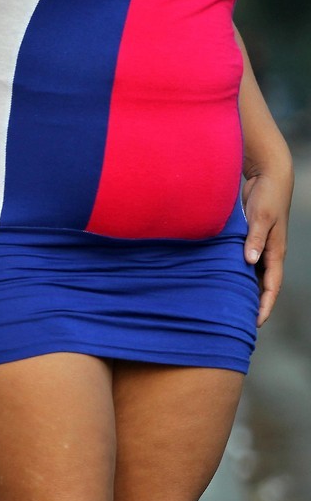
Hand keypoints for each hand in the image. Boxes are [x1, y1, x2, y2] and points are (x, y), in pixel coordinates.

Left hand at [243, 167, 292, 326]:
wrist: (267, 176)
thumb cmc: (266, 196)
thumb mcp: (261, 216)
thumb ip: (255, 238)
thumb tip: (250, 261)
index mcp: (275, 251)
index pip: (272, 285)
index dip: (265, 304)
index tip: (256, 322)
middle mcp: (268, 252)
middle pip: (263, 285)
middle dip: (255, 304)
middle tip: (239, 323)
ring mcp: (259, 247)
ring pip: (253, 276)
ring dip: (245, 291)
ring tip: (230, 310)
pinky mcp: (250, 240)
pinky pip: (244, 263)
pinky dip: (237, 275)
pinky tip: (223, 283)